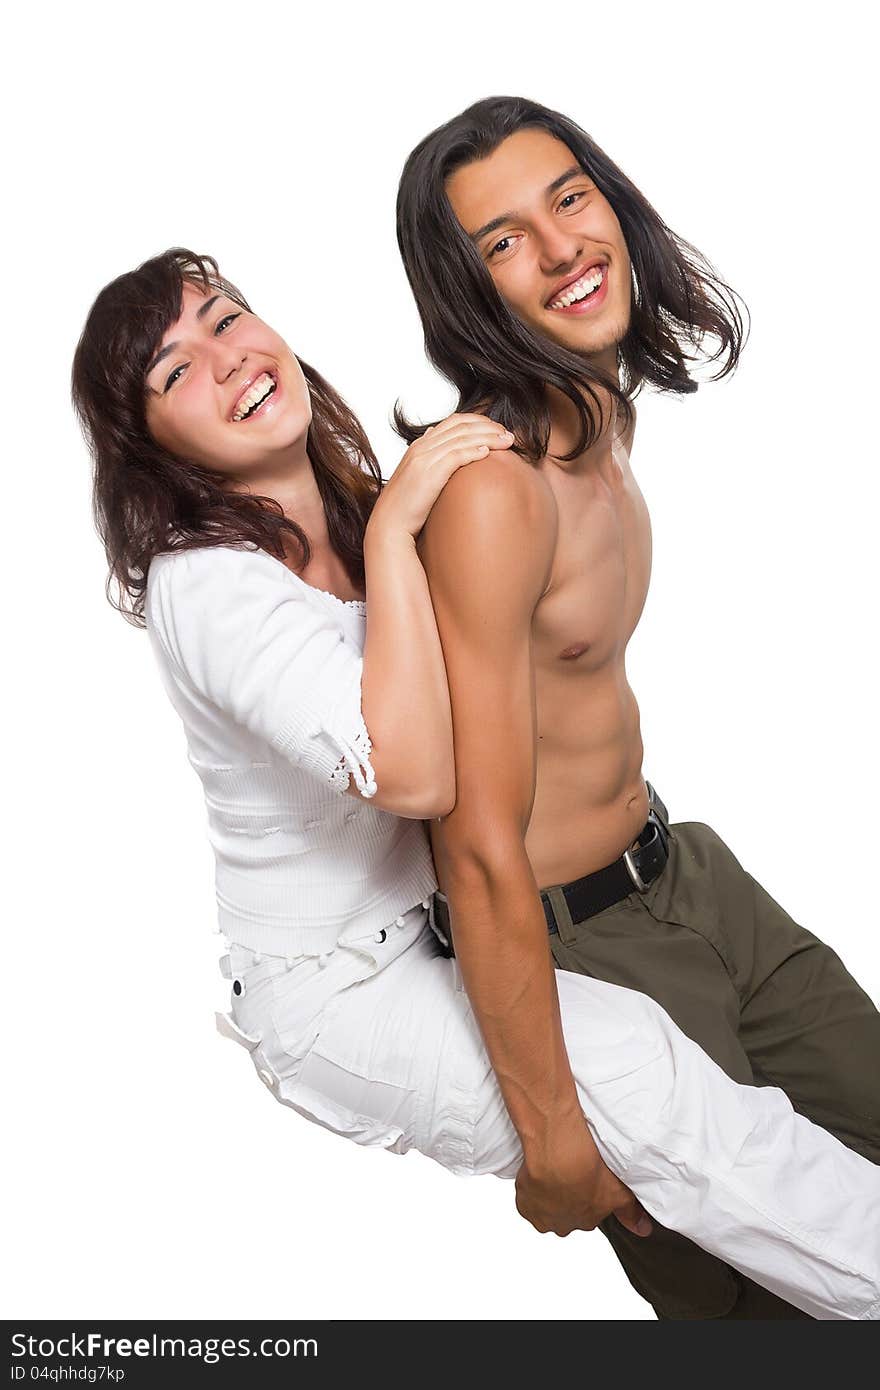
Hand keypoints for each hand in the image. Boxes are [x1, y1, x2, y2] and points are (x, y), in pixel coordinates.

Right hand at [368, 415, 513, 541]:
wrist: (389, 525)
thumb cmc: (406, 506)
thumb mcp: (416, 476)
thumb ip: (427, 456)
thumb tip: (434, 437)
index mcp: (420, 445)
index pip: (454, 421)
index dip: (479, 422)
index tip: (498, 430)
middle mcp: (422, 447)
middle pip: (461, 425)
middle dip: (489, 427)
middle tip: (509, 435)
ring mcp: (424, 459)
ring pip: (462, 438)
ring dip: (488, 437)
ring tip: (507, 442)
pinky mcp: (428, 473)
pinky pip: (455, 455)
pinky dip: (473, 451)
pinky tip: (488, 453)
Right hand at [515, 1121, 652, 1238]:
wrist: (559, 1152)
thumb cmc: (589, 1168)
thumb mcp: (619, 1189)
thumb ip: (630, 1212)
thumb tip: (644, 1231)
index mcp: (587, 1222)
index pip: (588, 1213)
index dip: (587, 1196)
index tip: (587, 1179)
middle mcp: (563, 1226)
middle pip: (565, 1214)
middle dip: (567, 1198)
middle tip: (570, 1173)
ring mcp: (542, 1217)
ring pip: (545, 1208)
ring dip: (548, 1195)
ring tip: (553, 1171)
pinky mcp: (523, 1204)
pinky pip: (527, 1200)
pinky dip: (531, 1189)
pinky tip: (538, 1174)